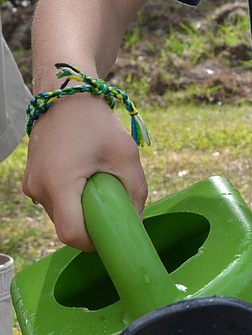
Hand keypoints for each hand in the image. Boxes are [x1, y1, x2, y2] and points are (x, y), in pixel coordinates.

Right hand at [22, 93, 147, 250]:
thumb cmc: (96, 122)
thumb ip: (135, 192)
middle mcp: (38, 188)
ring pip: (60, 216)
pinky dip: (72, 199)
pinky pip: (54, 202)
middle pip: (66, 226)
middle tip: (113, 205)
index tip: (113, 232)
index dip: (94, 242)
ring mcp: (31, 184)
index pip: (72, 234)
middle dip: (91, 224)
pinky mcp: (32, 179)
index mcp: (59, 183)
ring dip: (81, 211)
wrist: (66, 93)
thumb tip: (136, 222)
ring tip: (99, 185)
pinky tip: (86, 179)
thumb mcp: (125, 155)